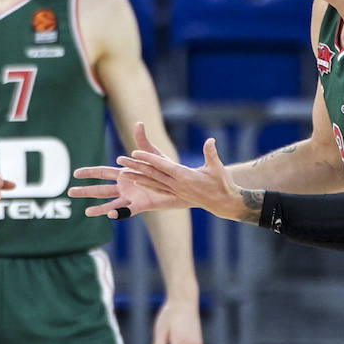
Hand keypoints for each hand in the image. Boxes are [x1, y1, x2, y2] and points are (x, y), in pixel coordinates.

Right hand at [70, 122, 180, 217]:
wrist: (180, 184)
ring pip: (109, 204)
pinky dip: (118, 214)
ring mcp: (131, 198)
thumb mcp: (153, 154)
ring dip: (97, 208)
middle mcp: (124, 187)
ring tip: (85, 212)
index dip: (89, 173)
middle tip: (70, 192)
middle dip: (85, 191)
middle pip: (100, 190)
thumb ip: (143, 142)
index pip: (102, 173)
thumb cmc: (166, 169)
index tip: (75, 173)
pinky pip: (127, 211)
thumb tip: (138, 123)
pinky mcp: (140, 206)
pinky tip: (110, 216)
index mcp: (124, 173)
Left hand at [120, 137, 250, 221]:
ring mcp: (175, 191)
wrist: (224, 203)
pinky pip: (158, 190)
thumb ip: (212, 154)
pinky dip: (147, 185)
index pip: (162, 165)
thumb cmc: (222, 184)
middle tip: (119, 160)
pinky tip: (137, 183)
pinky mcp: (176, 196)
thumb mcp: (218, 168)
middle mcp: (176, 185)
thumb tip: (211, 140)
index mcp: (184, 176)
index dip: (148, 159)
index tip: (135, 153)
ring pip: (152, 183)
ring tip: (122, 173)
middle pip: (152, 174)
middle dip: (135, 166)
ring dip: (136, 177)